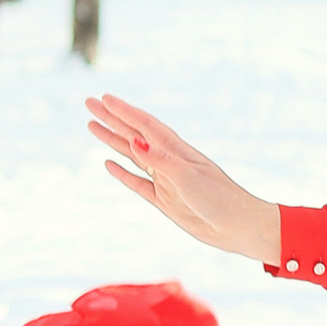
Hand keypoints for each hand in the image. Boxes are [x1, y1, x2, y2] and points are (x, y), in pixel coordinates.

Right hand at [86, 94, 281, 260]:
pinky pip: (137, 182)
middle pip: (133, 134)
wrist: (237, 227)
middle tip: (89, 103)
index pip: (144, 125)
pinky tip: (108, 163)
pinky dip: (122, 172)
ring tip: (92, 126)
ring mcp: (165, 180)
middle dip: (111, 118)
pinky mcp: (164, 200)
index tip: (103, 98)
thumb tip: (135, 141)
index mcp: (176, 150)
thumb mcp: (188, 177)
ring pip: (131, 155)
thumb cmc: (219, 199)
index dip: (123, 111)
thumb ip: (160, 160)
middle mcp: (168, 161)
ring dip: (112, 140)